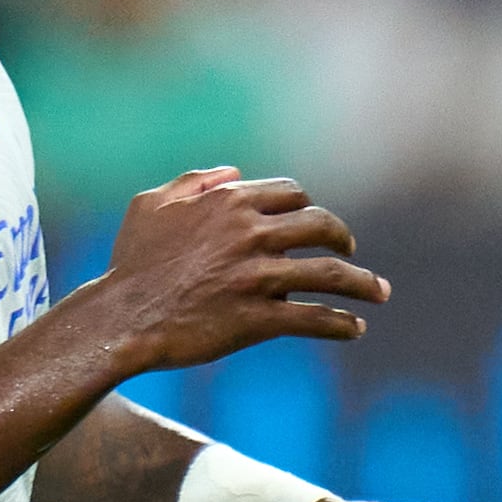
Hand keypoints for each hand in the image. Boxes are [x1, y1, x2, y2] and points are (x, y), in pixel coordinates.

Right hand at [85, 165, 387, 373]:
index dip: (308, 208)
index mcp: (230, 202)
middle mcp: (250, 234)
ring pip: (330, 273)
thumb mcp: (151, 205)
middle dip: (343, 238)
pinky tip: (354, 328)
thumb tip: (233, 172)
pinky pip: (313, 318)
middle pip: (321, 226)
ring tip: (380, 293)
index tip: (315, 225)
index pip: (292, 195)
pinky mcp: (258, 318)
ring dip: (363, 284)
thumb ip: (194, 182)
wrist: (120, 318)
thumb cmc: (131, 263)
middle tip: (352, 252)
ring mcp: (257, 277)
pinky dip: (340, 323)